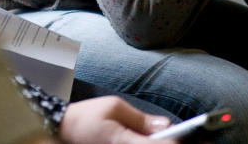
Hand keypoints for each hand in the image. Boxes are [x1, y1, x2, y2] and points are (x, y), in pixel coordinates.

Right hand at [59, 96, 176, 143]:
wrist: (62, 129)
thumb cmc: (85, 117)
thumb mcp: (114, 107)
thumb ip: (141, 118)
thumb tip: (165, 125)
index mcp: (125, 142)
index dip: (176, 142)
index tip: (186, 136)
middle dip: (167, 143)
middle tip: (176, 137)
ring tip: (162, 137)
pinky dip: (145, 143)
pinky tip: (146, 139)